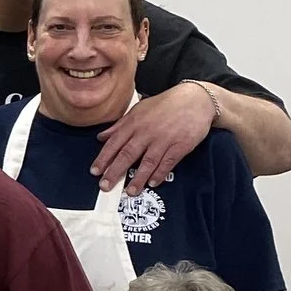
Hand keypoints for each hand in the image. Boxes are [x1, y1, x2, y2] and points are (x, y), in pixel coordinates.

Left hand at [93, 82, 212, 194]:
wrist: (196, 99)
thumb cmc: (166, 104)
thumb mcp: (138, 110)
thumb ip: (119, 125)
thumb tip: (102, 137)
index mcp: (134, 123)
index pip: (114, 143)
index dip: (104, 158)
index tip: (95, 171)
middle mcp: (147, 132)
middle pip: (127, 154)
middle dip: (115, 171)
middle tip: (105, 186)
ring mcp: (164, 139)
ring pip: (147, 161)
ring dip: (138, 178)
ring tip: (130, 191)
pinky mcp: (180, 145)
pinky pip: (168, 162)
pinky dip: (160, 173)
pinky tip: (153, 183)